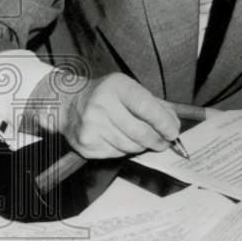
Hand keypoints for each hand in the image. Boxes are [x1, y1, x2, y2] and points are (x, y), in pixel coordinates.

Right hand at [27, 71, 179, 158]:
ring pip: (130, 145)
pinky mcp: (86, 144)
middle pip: (139, 131)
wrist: (68, 102)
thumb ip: (153, 104)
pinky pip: (116, 153)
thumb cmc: (106, 95)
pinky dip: (126, 150)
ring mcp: (92, 126)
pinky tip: (125, 141)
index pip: (145, 107)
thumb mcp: (129, 88)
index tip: (173, 132)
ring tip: (147, 142)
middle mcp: (102, 105)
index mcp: (117, 87)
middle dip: (158, 140)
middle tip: (165, 142)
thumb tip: (173, 123)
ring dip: (143, 146)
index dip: (163, 122)